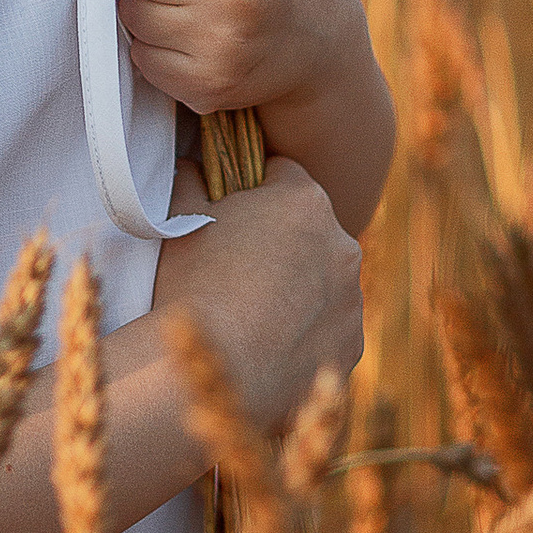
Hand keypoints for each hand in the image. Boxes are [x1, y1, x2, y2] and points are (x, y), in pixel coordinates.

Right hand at [153, 152, 364, 436]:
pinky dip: (306, 334)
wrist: (220, 368)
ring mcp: (351, 299)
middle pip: (309, 229)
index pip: (282, 174)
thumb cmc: (194, 285)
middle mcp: (342, 244)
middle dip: (281, 240)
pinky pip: (329, 329)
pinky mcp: (351, 346)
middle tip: (237, 268)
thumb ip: (192, 178)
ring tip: (251, 314)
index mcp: (304, 201)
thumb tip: (196, 164)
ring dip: (297, 288)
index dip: (252, 190)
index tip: (230, 213)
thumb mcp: (181, 218)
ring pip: (323, 281)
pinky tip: (269, 347)